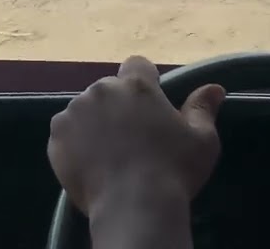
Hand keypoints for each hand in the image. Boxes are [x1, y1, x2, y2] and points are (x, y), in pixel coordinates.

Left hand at [48, 55, 224, 218]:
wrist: (132, 205)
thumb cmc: (173, 169)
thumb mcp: (202, 140)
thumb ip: (202, 108)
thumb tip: (214, 88)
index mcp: (135, 86)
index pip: (137, 65)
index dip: (145, 81)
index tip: (151, 104)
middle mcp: (100, 91)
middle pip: (109, 89)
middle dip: (119, 105)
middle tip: (133, 136)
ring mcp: (72, 112)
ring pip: (85, 110)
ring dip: (95, 122)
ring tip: (111, 153)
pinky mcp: (56, 136)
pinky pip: (67, 132)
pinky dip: (76, 142)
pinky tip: (92, 163)